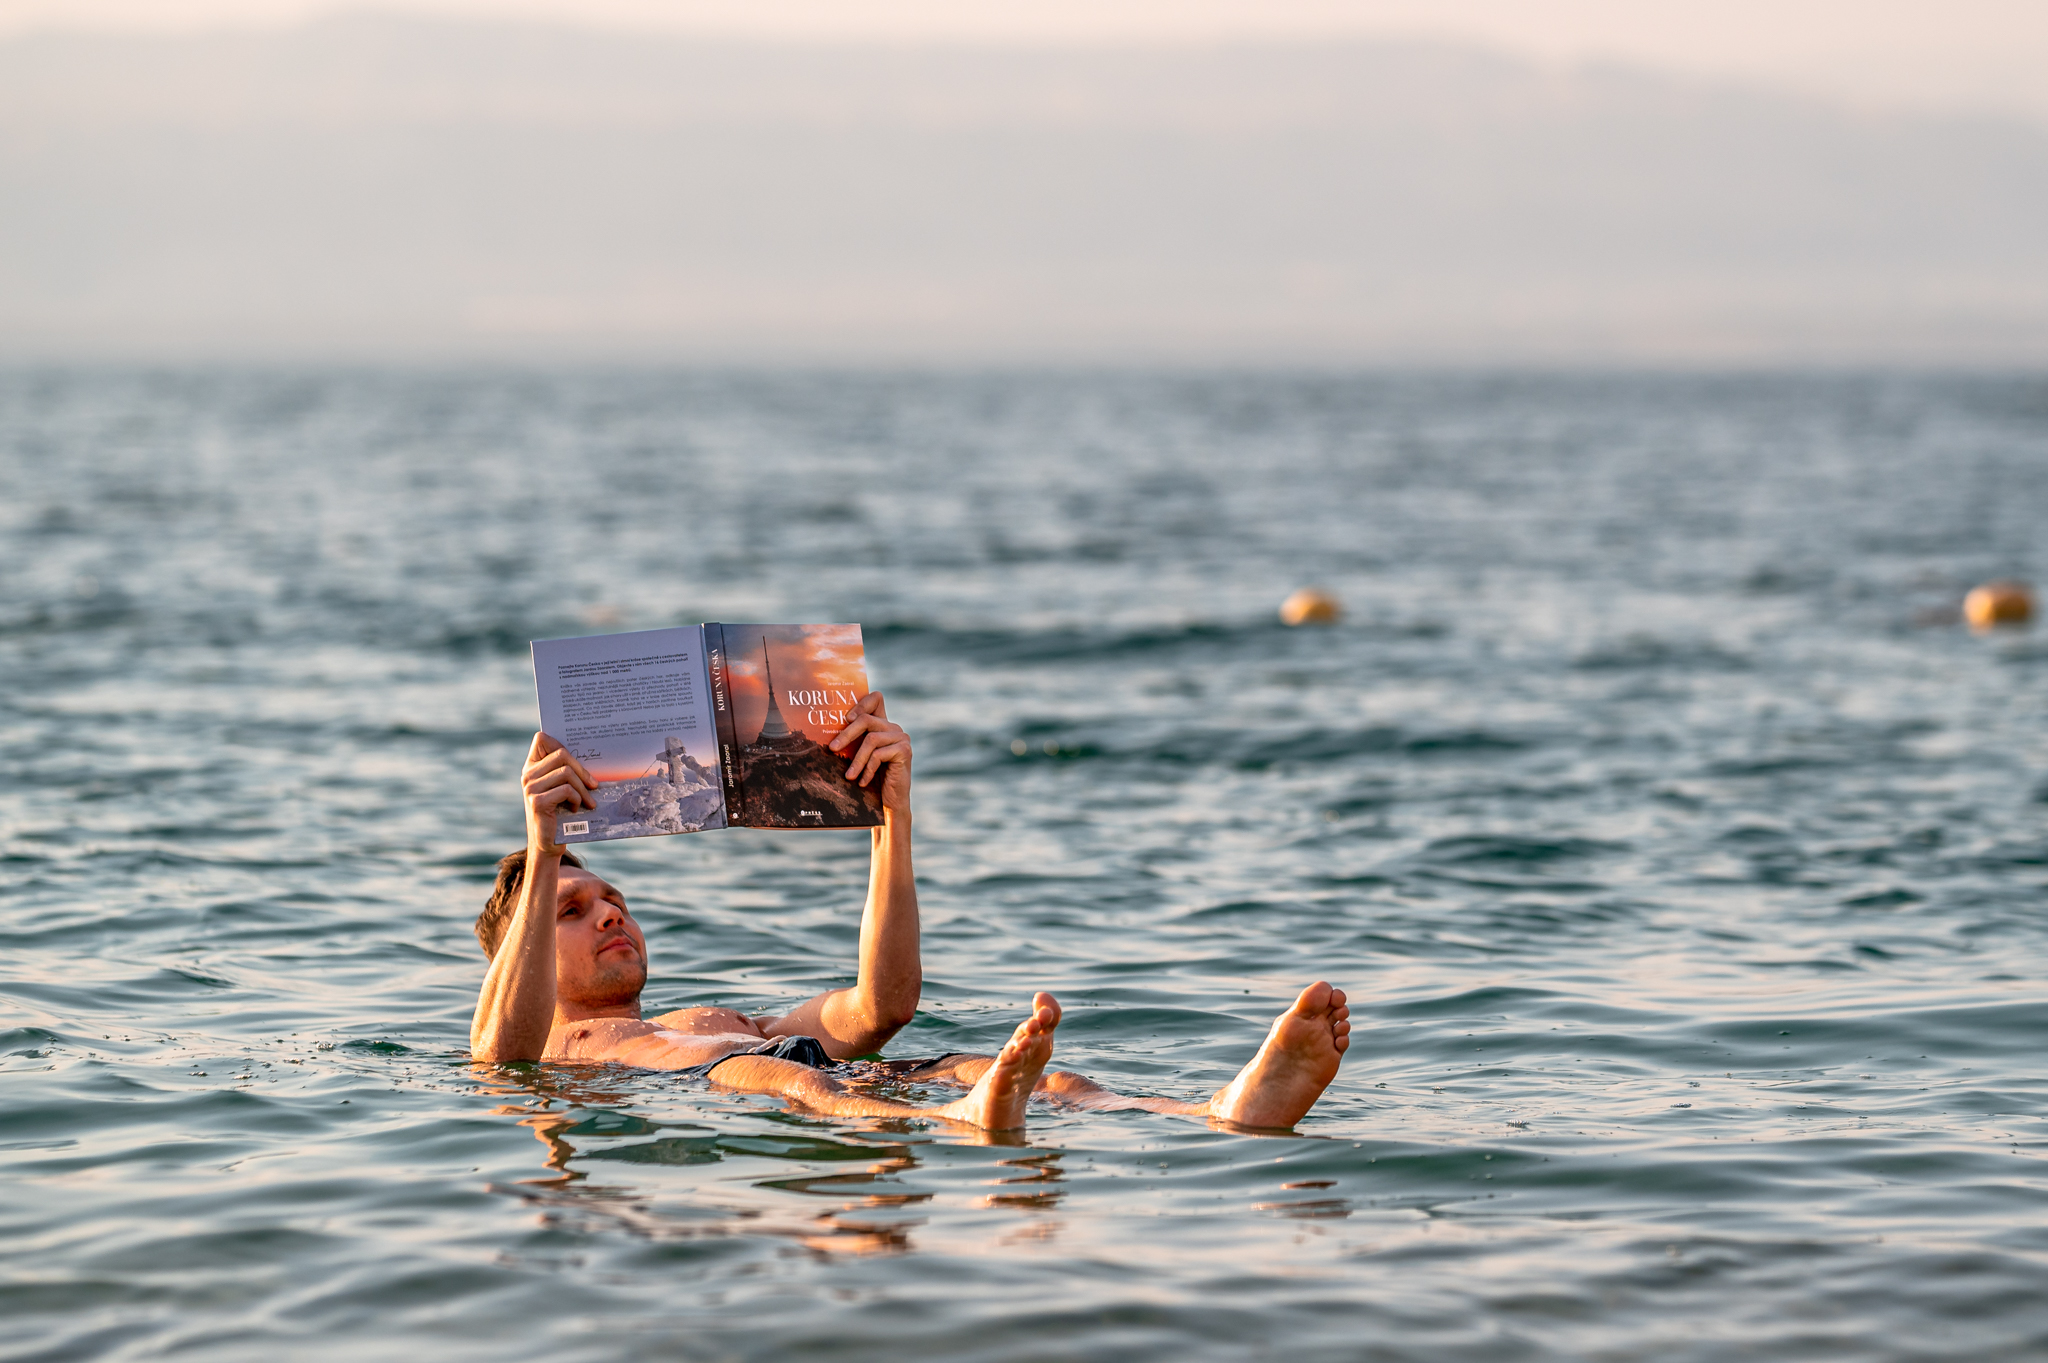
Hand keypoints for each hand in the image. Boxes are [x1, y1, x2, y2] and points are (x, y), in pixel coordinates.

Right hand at [522, 731, 598, 849]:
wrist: (548, 843)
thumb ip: (566, 770)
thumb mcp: (562, 787)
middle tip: (594, 785)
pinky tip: (576, 808)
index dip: (561, 744)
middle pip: (562, 755)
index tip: (577, 760)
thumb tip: (594, 754)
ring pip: (567, 773)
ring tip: (589, 801)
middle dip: (583, 771)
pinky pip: (566, 790)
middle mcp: (528, 774)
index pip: (542, 738)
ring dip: (584, 789)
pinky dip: (577, 799)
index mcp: (532, 766)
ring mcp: (530, 788)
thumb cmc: (560, 812)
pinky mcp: (537, 801)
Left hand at [827, 692, 911, 816]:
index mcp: (883, 725)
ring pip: (871, 739)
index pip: (876, 698)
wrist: (890, 803)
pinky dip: (867, 769)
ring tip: (848, 776)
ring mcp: (901, 738)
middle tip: (832, 749)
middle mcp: (894, 728)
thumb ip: (853, 741)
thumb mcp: (859, 756)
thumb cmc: (871, 779)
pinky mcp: (904, 751)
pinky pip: (879, 754)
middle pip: (866, 719)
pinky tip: (862, 782)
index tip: (846, 718)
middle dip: (846, 734)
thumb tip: (826, 732)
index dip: (861, 702)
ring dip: (856, 760)